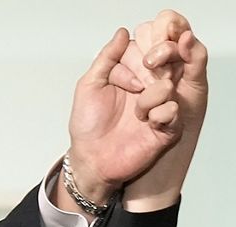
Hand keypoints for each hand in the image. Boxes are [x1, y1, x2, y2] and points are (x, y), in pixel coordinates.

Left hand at [63, 27, 185, 211]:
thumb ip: (105, 58)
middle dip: (145, 75)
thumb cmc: (88, 125)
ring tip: (136, 113)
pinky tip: (146, 123)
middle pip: (161, 65)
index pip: (145, 51)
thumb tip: (122, 33)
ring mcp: (159, 106)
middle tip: (133, 90)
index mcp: (132, 75)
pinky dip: (156, 115)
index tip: (118, 80)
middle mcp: (148, 88)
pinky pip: (172, 110)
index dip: (135, 61)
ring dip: (147, 98)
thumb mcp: (89, 86)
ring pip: (166, 86)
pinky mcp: (167, 126)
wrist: (92, 159)